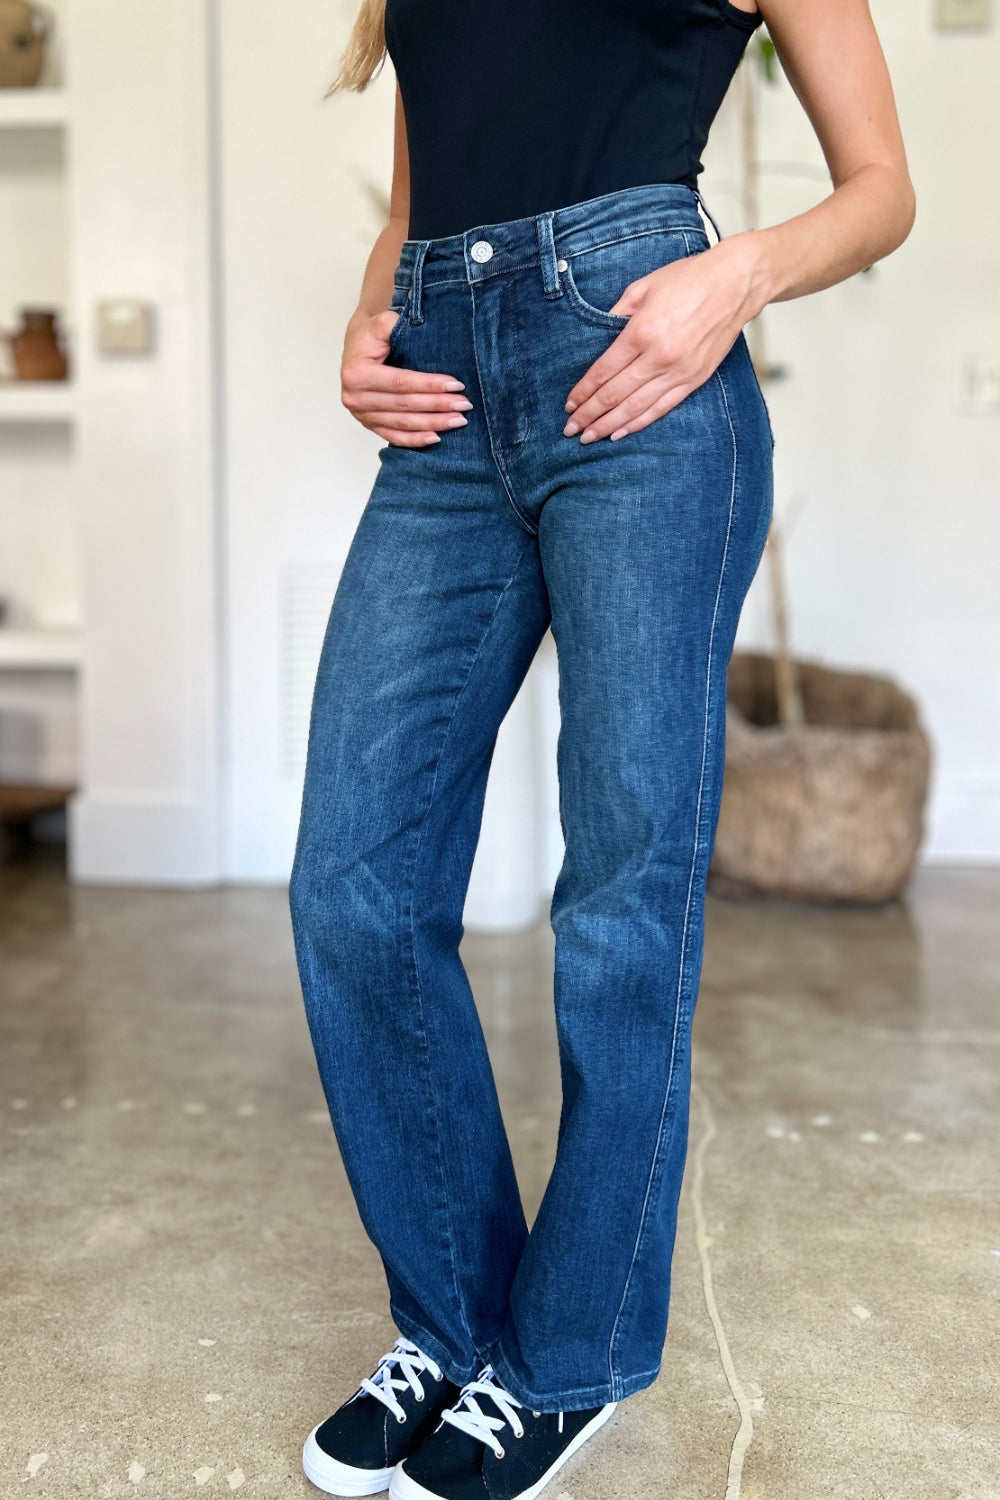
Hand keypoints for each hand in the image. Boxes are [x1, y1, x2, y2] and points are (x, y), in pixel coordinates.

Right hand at [341, 309, 472, 447]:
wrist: (357, 347)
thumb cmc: (371, 336)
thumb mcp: (379, 323)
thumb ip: (393, 324)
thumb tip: (415, 327)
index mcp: (357, 373)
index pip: (400, 382)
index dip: (429, 385)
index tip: (456, 385)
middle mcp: (355, 398)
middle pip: (404, 406)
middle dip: (437, 406)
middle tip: (464, 404)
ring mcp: (361, 415)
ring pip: (403, 424)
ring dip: (433, 424)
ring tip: (458, 420)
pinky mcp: (369, 425)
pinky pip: (395, 437)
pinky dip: (416, 440)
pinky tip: (436, 438)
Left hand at [562, 235, 761, 443]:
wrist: (735, 283)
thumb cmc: (690, 279)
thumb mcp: (643, 287)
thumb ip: (617, 313)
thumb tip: (598, 337)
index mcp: (642, 332)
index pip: (603, 371)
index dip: (583, 391)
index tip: (569, 404)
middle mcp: (659, 357)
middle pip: (615, 395)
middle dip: (589, 415)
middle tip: (570, 429)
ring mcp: (678, 372)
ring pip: (635, 408)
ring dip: (608, 425)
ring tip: (589, 436)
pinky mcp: (694, 379)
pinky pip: (661, 408)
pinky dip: (638, 423)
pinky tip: (621, 432)